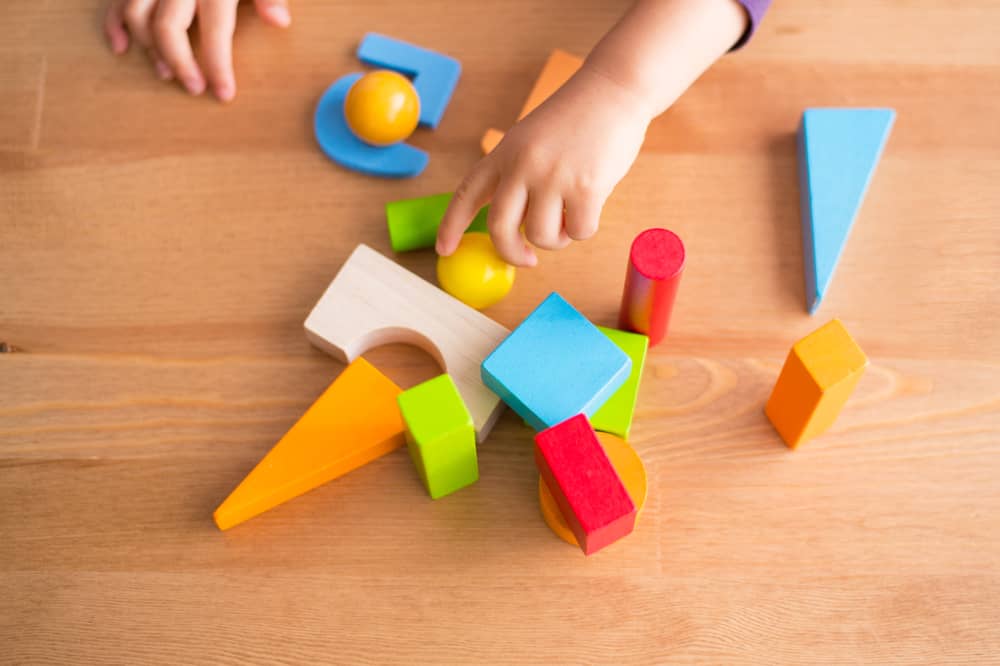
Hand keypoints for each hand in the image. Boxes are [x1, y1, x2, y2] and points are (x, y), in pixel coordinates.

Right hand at [104, 0, 291, 101]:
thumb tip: (280, 22)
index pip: (215, 30)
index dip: (218, 65)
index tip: (223, 94)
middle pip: (168, 27)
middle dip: (180, 63)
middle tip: (194, 88)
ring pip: (137, 14)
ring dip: (149, 48)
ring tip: (165, 74)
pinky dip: (114, 22)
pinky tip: (121, 47)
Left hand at [437, 65, 651, 266]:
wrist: (614, 89)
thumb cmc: (577, 119)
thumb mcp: (531, 140)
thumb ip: (518, 176)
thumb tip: (517, 227)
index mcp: (504, 153)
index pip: (467, 193)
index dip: (451, 225)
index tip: (444, 249)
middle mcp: (521, 165)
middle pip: (500, 228)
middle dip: (511, 253)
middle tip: (527, 260)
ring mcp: (552, 176)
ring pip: (541, 236)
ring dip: (558, 239)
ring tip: (570, 216)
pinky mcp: (585, 187)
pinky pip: (578, 232)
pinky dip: (584, 229)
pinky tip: (592, 206)